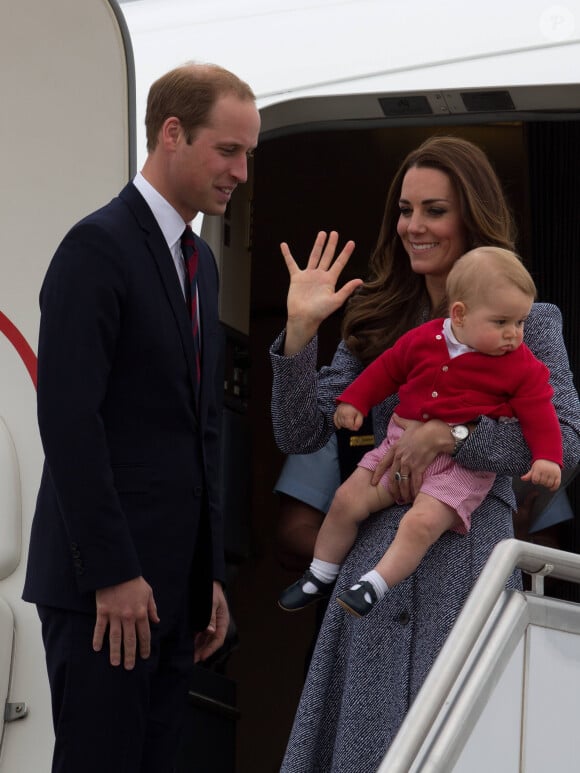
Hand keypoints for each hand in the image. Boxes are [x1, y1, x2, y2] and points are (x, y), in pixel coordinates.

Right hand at [93, 576, 159, 669]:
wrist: (118, 571)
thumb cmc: (134, 581)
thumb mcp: (148, 592)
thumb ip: (152, 608)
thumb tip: (157, 621)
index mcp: (141, 612)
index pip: (144, 635)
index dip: (144, 647)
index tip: (144, 657)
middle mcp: (129, 617)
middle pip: (130, 640)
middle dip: (130, 655)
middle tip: (129, 667)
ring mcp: (115, 615)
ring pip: (115, 638)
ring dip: (115, 652)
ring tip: (115, 663)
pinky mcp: (102, 611)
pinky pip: (100, 628)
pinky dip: (98, 638)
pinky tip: (96, 648)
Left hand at [194, 582, 229, 662]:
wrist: (206, 580)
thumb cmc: (211, 590)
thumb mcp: (211, 602)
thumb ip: (210, 617)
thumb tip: (210, 631)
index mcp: (223, 620)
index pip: (218, 639)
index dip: (210, 649)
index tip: (202, 657)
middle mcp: (217, 624)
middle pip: (211, 641)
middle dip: (202, 651)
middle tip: (193, 660)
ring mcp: (211, 623)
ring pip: (205, 639)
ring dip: (198, 647)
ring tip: (189, 655)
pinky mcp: (203, 620)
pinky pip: (200, 633)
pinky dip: (195, 640)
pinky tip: (188, 644)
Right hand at [281, 231, 360, 354]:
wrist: (303, 318)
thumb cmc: (320, 312)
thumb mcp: (336, 301)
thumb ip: (347, 289)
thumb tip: (360, 280)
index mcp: (330, 280)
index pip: (339, 263)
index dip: (345, 253)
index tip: (351, 242)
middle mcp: (320, 275)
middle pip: (327, 256)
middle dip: (331, 244)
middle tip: (335, 233)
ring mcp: (308, 275)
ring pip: (314, 256)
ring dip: (317, 245)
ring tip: (321, 234)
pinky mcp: (297, 278)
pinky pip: (291, 263)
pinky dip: (287, 254)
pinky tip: (284, 245)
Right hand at [334, 403, 363, 430]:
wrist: (354, 397)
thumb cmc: (358, 405)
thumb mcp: (361, 414)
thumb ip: (358, 423)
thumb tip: (355, 428)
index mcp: (348, 414)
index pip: (349, 425)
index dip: (353, 427)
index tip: (356, 426)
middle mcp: (341, 413)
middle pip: (344, 424)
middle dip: (349, 426)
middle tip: (354, 424)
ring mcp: (338, 412)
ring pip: (340, 423)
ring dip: (344, 425)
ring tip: (349, 423)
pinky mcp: (337, 411)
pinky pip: (335, 419)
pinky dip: (337, 423)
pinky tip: (339, 426)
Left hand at [371, 414, 450, 500]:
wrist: (434, 434)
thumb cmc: (423, 429)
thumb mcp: (409, 424)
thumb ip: (400, 421)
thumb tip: (395, 415)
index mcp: (395, 448)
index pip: (382, 463)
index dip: (377, 474)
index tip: (373, 482)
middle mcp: (400, 457)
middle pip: (392, 476)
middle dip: (393, 488)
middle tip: (394, 496)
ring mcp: (408, 463)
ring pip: (402, 481)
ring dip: (403, 492)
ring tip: (404, 499)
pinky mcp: (418, 467)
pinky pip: (414, 482)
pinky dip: (414, 490)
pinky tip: (414, 496)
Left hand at [521, 459, 561, 491]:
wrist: (550, 458)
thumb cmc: (540, 464)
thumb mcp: (533, 468)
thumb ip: (528, 475)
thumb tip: (522, 478)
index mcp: (539, 469)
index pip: (535, 480)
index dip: (535, 480)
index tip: (536, 478)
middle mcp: (546, 471)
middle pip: (542, 482)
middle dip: (540, 482)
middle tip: (541, 478)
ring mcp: (553, 473)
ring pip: (549, 484)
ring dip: (546, 485)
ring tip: (545, 481)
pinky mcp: (558, 475)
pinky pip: (557, 484)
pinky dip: (554, 488)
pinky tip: (551, 488)